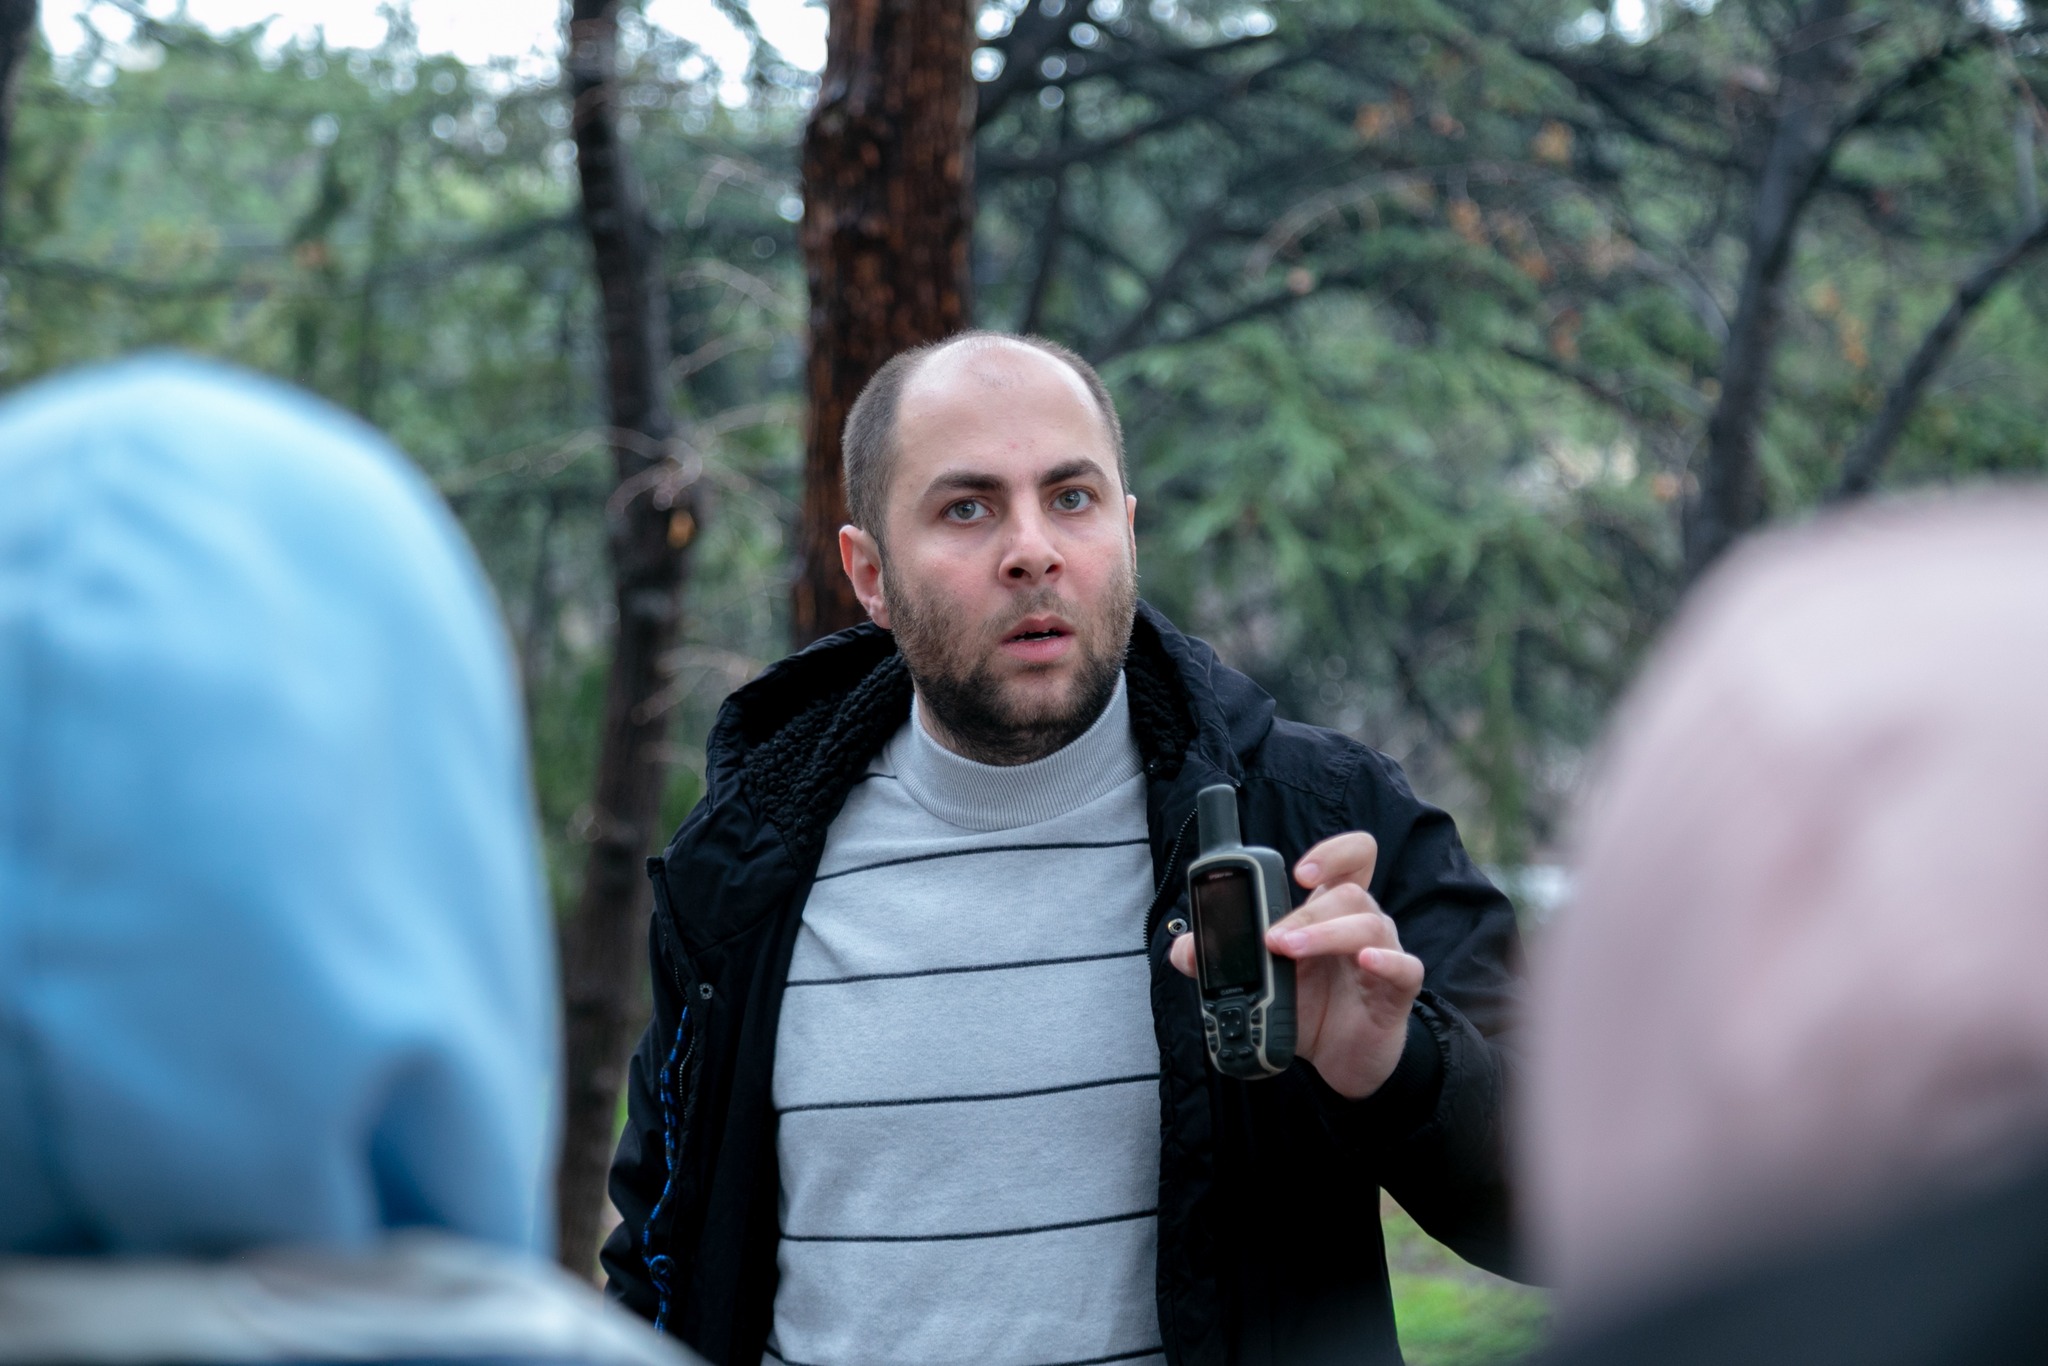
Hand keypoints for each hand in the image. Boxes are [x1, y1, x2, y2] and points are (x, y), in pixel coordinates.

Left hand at [1170, 831, 1423, 1098]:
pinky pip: (1404, 966)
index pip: (1351, 859)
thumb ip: (1221, 960)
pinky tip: (1366, 962)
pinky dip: (1385, 960)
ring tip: (1288, 951)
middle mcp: (1361, 923)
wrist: (1336, 1058)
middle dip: (1304, 912)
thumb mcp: (1261, 981)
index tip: (1299, 870)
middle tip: (1271, 938)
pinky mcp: (1397, 990)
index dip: (1333, 853)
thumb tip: (1183, 949)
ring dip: (1324, 932)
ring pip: (1368, 923)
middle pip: (1349, 892)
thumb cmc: (1307, 1006)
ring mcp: (1383, 954)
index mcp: (1331, 910)